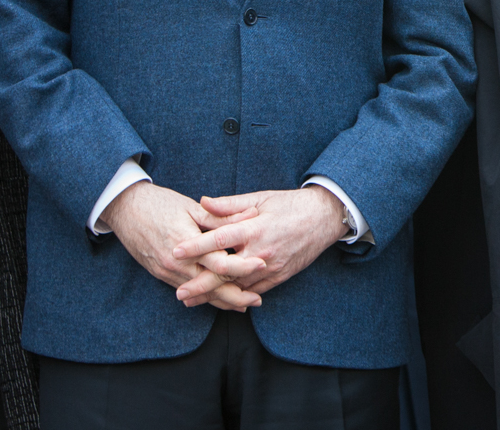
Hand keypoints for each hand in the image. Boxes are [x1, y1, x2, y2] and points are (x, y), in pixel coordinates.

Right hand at [100, 181, 261, 311]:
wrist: (125, 209)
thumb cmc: (160, 204)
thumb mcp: (192, 207)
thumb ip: (221, 216)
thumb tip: (252, 214)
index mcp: (187, 244)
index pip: (219, 262)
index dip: (243, 266)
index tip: (263, 266)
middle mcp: (176, 263)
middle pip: (211, 285)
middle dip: (235, 295)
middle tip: (258, 300)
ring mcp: (166, 271)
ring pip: (199, 292)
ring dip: (221, 300)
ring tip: (243, 304)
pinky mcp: (161, 274)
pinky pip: (187, 289)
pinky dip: (203, 296)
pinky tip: (217, 298)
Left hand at [171, 187, 348, 299]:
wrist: (324, 218)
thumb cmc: (290, 205)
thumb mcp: (260, 198)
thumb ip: (230, 204)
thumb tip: (203, 202)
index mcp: (255, 228)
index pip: (220, 239)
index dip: (196, 246)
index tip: (176, 251)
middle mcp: (261, 251)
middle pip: (225, 271)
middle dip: (200, 284)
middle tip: (179, 292)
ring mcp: (271, 267)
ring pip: (238, 286)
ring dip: (214, 295)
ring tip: (191, 300)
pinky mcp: (279, 276)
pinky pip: (254, 291)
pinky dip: (236, 297)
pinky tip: (221, 301)